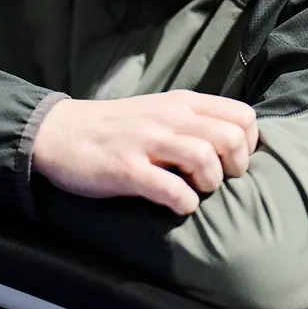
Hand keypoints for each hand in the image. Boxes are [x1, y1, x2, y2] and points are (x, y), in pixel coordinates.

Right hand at [31, 93, 258, 215]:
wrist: (58, 132)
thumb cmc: (114, 127)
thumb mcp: (159, 110)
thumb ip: (193, 120)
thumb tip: (233, 144)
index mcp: (182, 103)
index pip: (242, 115)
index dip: (248, 143)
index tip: (233, 160)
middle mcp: (169, 117)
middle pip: (230, 137)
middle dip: (235, 166)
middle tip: (218, 180)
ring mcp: (147, 142)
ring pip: (205, 158)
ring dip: (210, 183)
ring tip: (196, 191)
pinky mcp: (126, 169)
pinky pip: (171, 189)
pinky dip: (183, 203)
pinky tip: (176, 205)